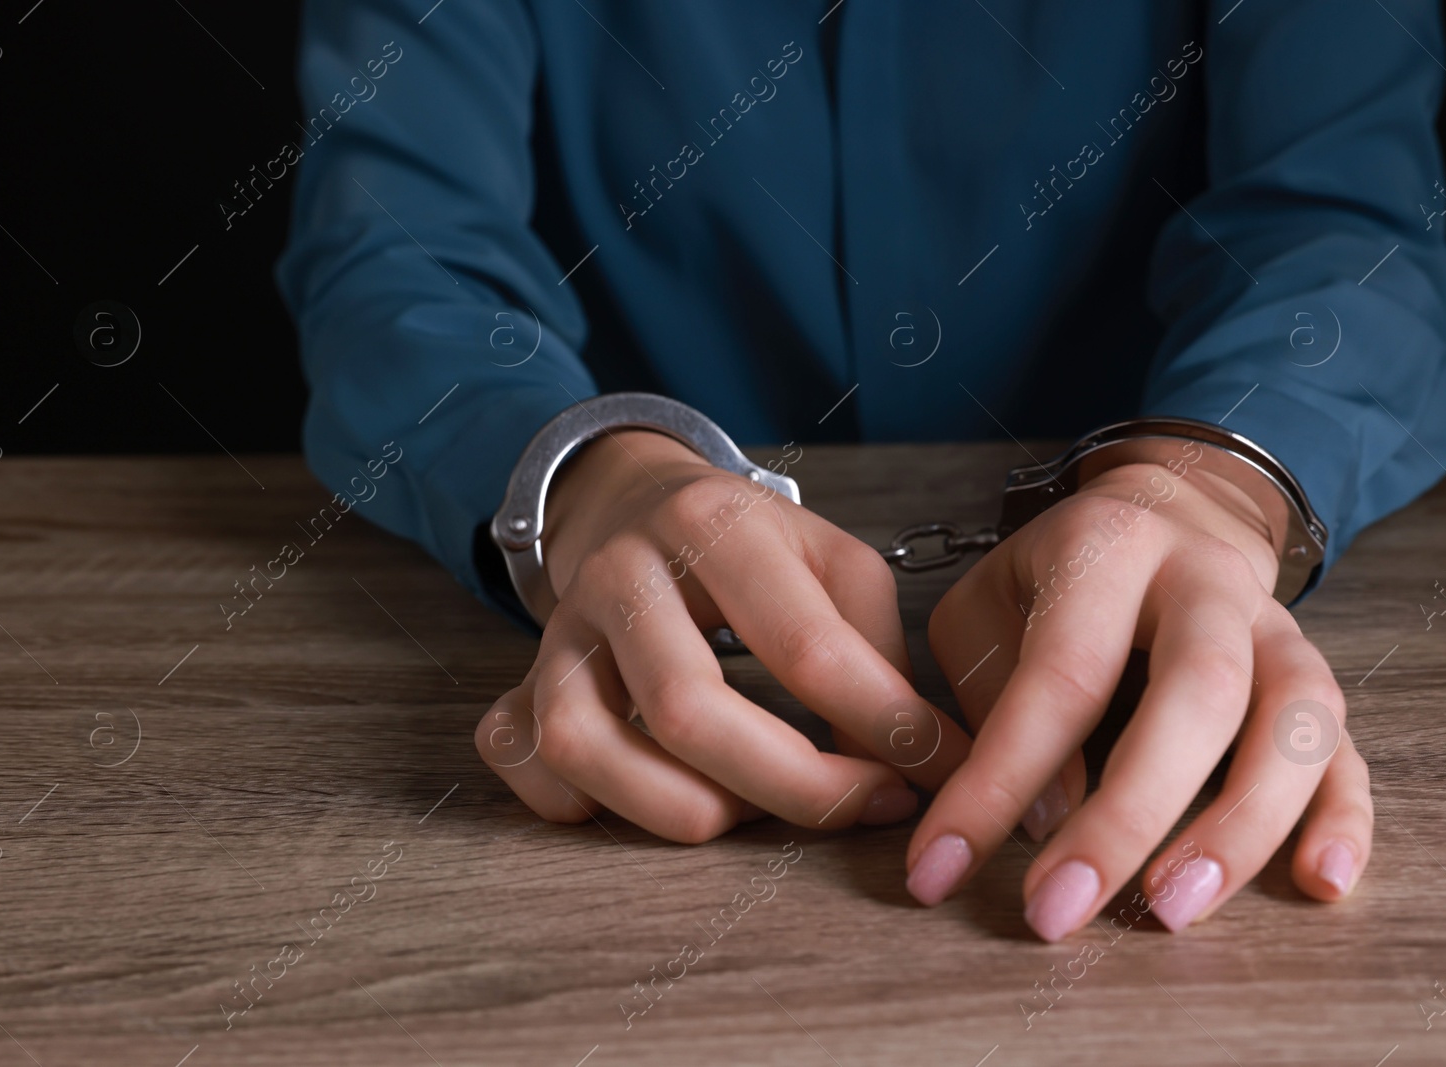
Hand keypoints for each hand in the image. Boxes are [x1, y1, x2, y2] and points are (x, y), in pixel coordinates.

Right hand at [475, 429, 971, 841]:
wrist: (636, 500)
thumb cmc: (751, 547)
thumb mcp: (833, 560)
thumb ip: (876, 650)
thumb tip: (914, 760)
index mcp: (711, 522)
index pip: (802, 645)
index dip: (878, 727)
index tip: (928, 772)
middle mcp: (621, 570)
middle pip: (686, 709)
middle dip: (791, 787)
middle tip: (857, 806)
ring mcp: (557, 628)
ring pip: (584, 742)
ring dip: (681, 807)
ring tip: (748, 808)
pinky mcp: (519, 676)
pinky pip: (516, 756)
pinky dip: (572, 801)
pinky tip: (640, 800)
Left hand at [907, 455, 1370, 939]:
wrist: (1167, 507)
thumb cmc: (1054, 577)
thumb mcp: (985, 606)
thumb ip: (996, 698)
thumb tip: (1047, 819)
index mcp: (1108, 549)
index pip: (1060, 674)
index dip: (999, 780)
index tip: (940, 865)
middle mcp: (1208, 581)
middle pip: (1200, 693)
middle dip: (1130, 815)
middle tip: (1064, 908)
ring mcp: (1278, 628)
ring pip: (1298, 721)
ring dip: (1242, 826)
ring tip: (1174, 909)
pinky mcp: (1317, 677)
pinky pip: (1348, 751)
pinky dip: (1343, 820)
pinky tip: (1319, 884)